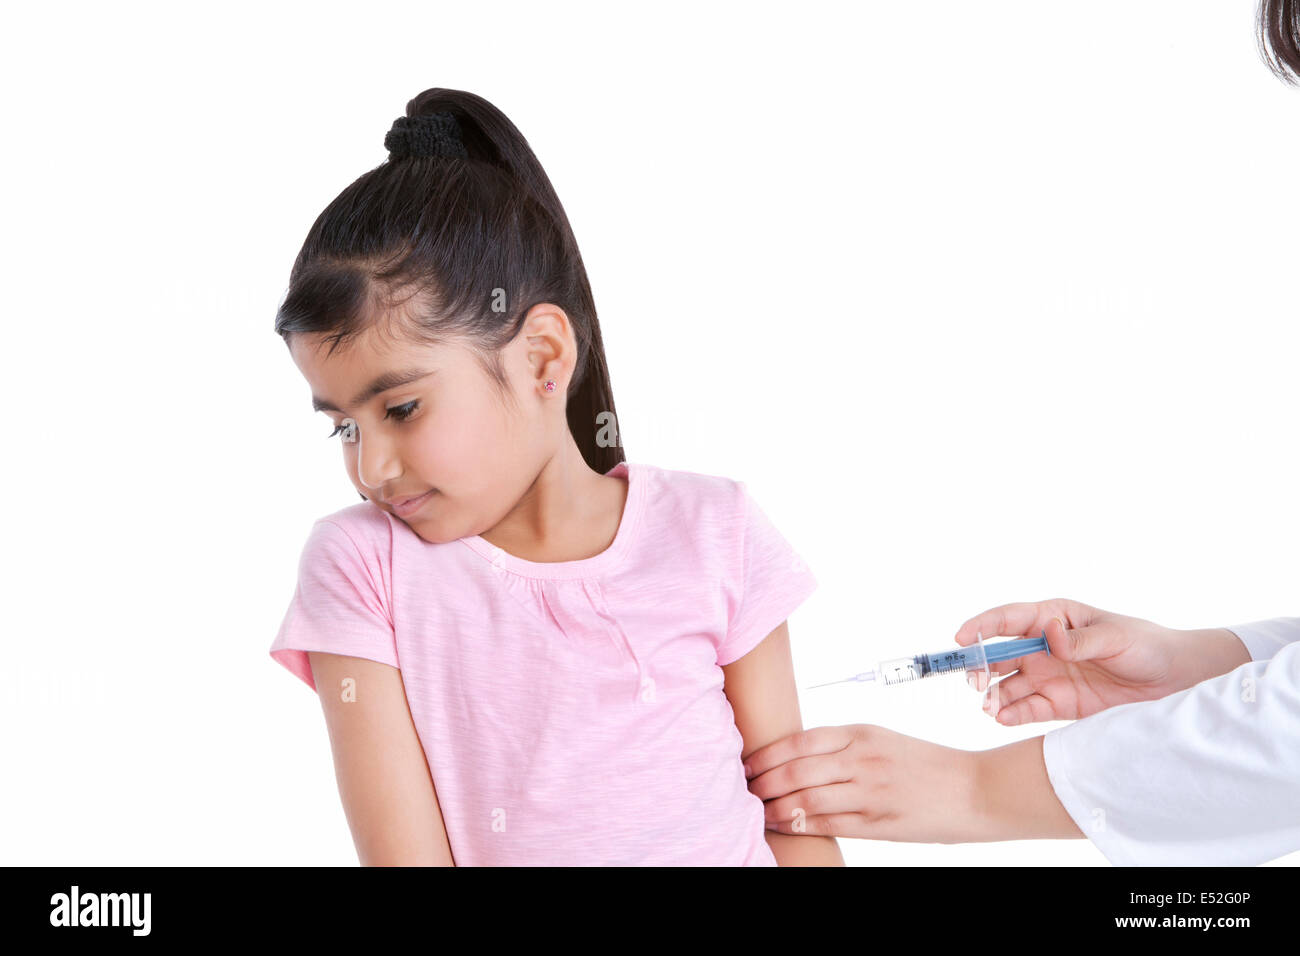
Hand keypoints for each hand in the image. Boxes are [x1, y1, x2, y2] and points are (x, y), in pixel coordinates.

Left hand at [744, 724, 981, 842]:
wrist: (974, 789)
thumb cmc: (925, 764)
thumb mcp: (882, 740)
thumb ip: (843, 746)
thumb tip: (797, 757)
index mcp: (861, 733)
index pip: (799, 741)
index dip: (766, 754)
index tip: (746, 763)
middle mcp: (861, 759)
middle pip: (795, 770)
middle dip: (763, 782)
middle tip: (744, 789)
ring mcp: (869, 792)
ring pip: (805, 799)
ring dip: (774, 807)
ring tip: (757, 810)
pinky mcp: (878, 823)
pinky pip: (827, 824)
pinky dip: (798, 826)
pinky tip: (782, 826)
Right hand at [955, 597, 1249, 723]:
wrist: (1174, 682)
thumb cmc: (1146, 645)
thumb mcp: (1117, 637)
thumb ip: (1080, 639)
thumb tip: (1050, 632)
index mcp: (1053, 617)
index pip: (1008, 619)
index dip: (981, 626)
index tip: (960, 638)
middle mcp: (1042, 646)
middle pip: (997, 654)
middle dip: (979, 666)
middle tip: (974, 682)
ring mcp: (1047, 676)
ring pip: (1006, 685)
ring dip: (992, 695)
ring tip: (989, 707)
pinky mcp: (1057, 703)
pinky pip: (1025, 709)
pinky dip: (1009, 714)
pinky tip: (1002, 718)